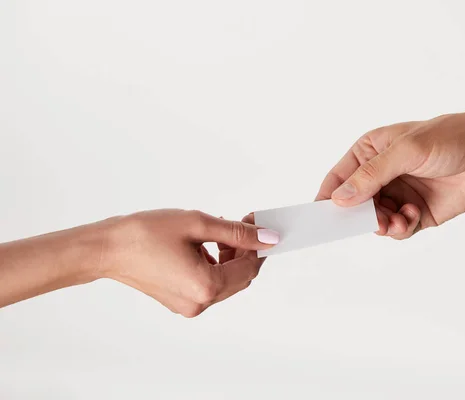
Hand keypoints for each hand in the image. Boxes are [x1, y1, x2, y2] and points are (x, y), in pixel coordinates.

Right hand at [0, 209, 279, 316]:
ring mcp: (189, 305)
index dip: (257, 244)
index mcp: (207, 286)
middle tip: (240, 224)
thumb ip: (237, 233)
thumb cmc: (144, 234)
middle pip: (240, 277)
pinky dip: (214, 266)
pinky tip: (204, 246)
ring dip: (229, 258)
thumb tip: (267, 237)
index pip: (249, 267)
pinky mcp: (179, 302)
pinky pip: (209, 285)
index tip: (256, 224)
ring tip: (218, 233)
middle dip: (245, 251)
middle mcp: (200, 302)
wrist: (106, 248)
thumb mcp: (198, 224)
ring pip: (226, 281)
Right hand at [316, 105, 464, 238]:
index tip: (318, 216)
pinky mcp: (415, 212)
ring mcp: (397, 195)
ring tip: (397, 219)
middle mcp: (380, 176)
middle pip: (354, 205)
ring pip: (374, 220)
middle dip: (360, 216)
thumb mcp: (406, 150)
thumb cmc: (448, 137)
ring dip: (382, 224)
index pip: (339, 178)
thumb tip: (340, 199)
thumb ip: (372, 175)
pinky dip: (401, 227)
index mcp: (369, 153)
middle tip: (372, 220)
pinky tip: (412, 215)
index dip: (327, 197)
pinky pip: (397, 229)